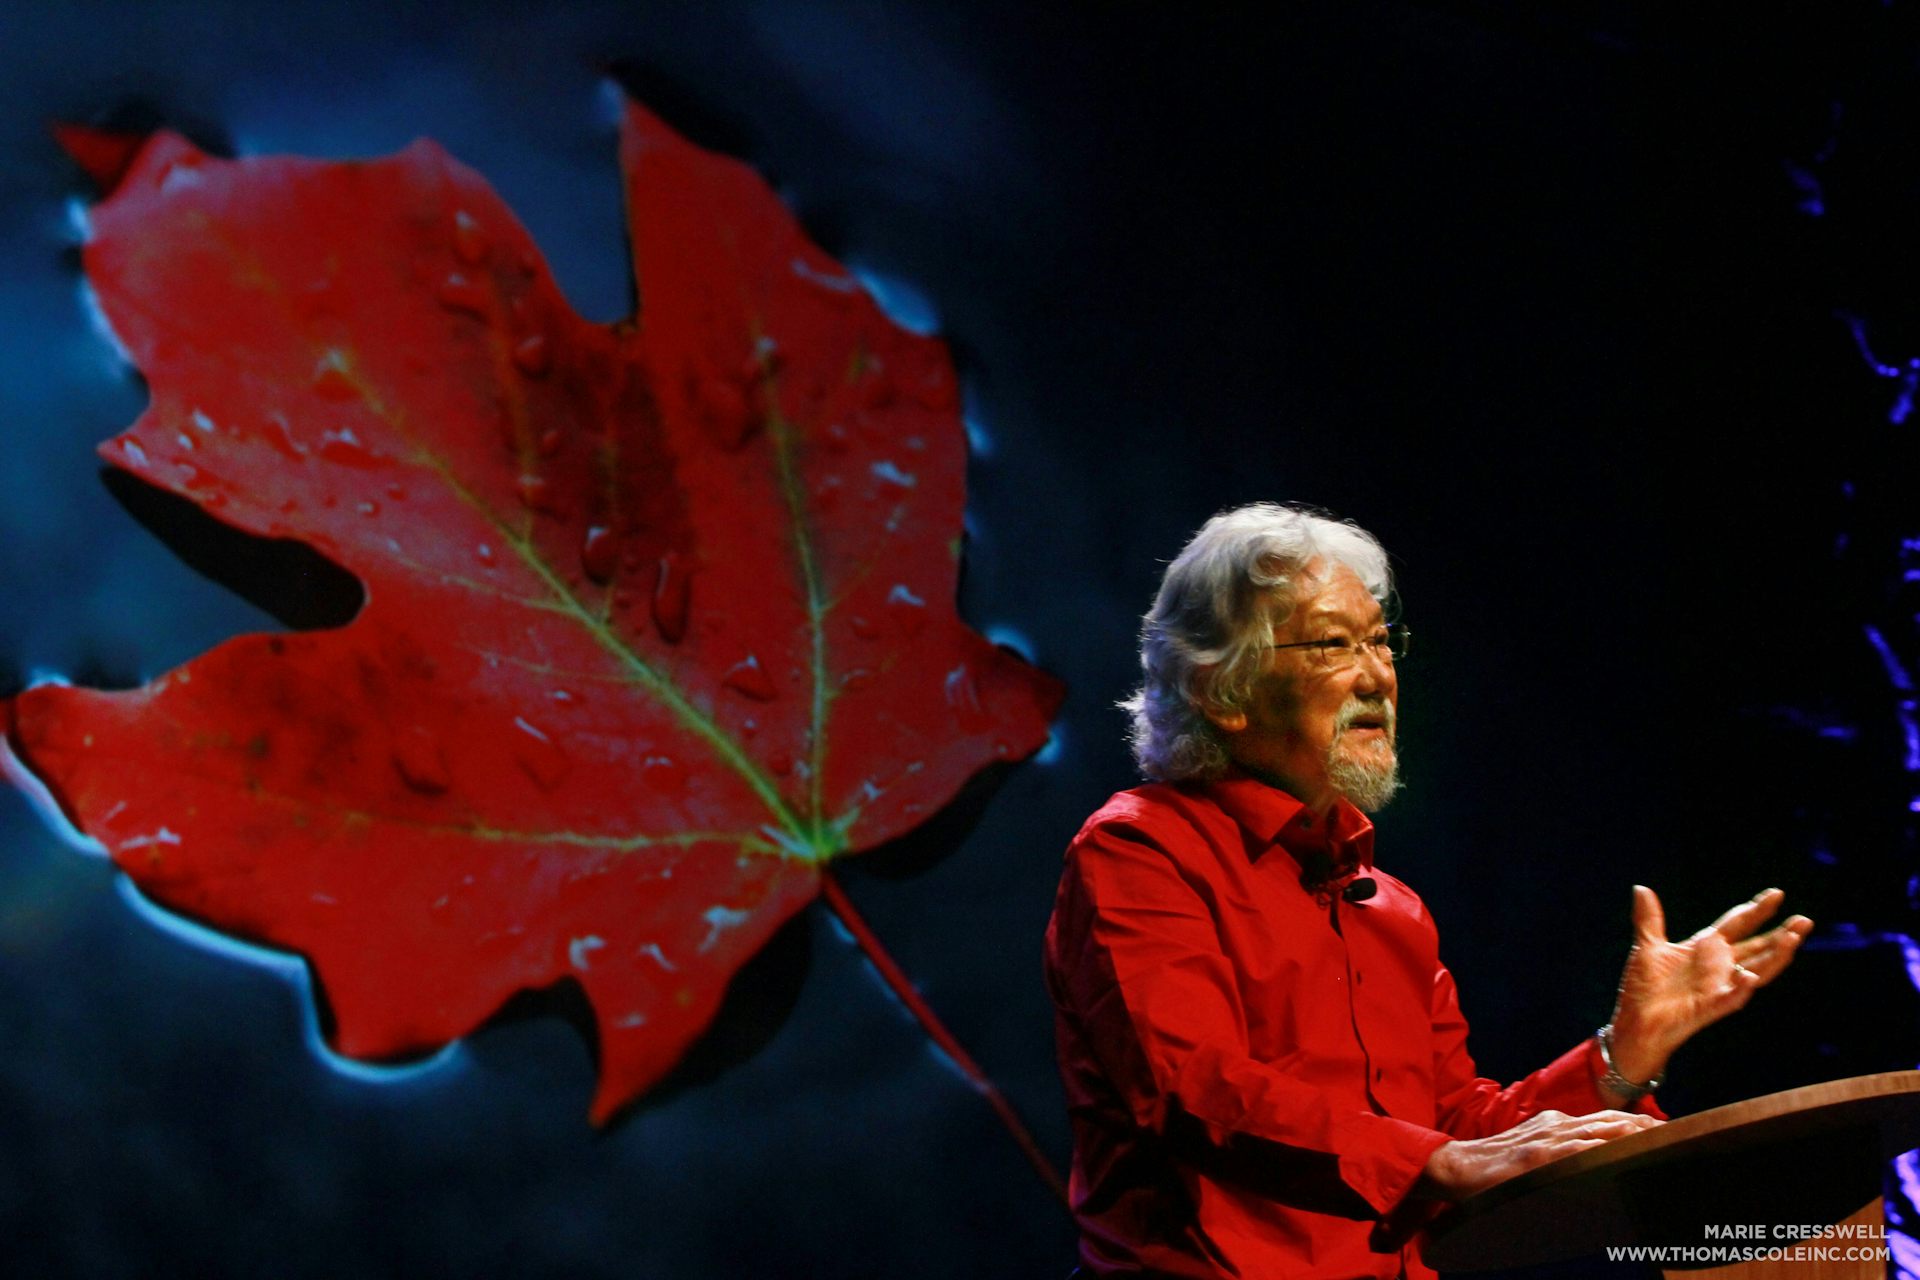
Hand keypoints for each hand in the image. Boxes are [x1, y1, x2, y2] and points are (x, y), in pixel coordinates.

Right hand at [1419, 1109, 1660, 1199]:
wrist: (1459, 1166)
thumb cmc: (1495, 1167)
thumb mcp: (1532, 1153)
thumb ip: (1560, 1153)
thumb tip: (1590, 1163)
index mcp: (1555, 1124)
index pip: (1603, 1120)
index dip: (1634, 1122)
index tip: (1661, 1128)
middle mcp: (1556, 1126)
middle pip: (1609, 1121)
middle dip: (1643, 1124)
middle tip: (1673, 1129)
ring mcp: (1549, 1140)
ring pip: (1600, 1131)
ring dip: (1632, 1132)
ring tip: (1659, 1135)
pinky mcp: (1540, 1157)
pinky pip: (1578, 1151)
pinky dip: (1602, 1149)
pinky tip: (1620, 1150)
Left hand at [1606, 886, 1811, 1086]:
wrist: (1636, 1021)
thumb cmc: (1645, 987)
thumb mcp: (1648, 946)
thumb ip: (1649, 919)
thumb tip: (1641, 888)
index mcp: (1706, 948)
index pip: (1738, 924)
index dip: (1757, 910)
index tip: (1778, 893)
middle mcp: (1719, 966)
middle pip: (1758, 946)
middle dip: (1781, 934)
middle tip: (1805, 920)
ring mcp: (1719, 986)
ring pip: (1757, 969)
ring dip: (1775, 956)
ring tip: (1792, 939)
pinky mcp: (1712, 1006)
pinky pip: (1733, 996)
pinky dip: (1742, 985)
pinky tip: (1750, 975)